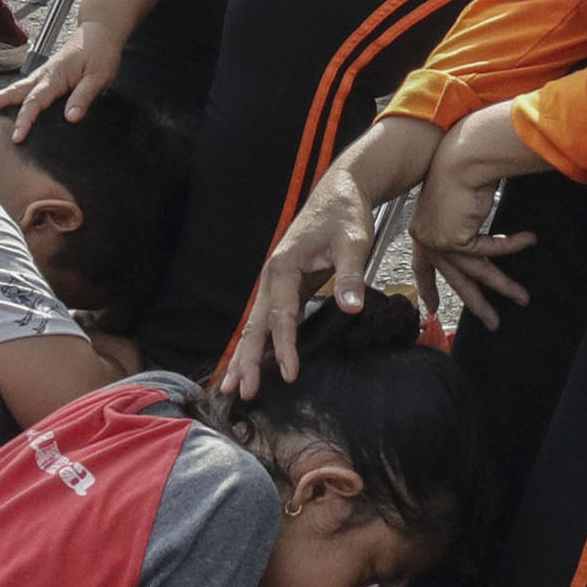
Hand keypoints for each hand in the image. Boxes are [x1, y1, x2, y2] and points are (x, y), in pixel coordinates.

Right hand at [0, 14, 125, 135]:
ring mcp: (40, 76)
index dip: (24, 120)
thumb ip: (84, 96)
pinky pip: (20, 90)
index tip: (16, 136)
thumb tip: (71, 117)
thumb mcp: (99, 76)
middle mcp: (42, 76)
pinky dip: (5, 98)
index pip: (35, 102)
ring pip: (12, 91)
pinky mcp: (42, 78)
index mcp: (54, 77)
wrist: (98, 32)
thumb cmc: (100, 53)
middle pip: (11, 93)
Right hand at [225, 113, 442, 393]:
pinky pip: (267, 320)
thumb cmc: (346, 215)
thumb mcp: (354, 241)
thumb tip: (352, 307)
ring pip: (255, 324)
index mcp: (284, 266)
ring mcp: (275, 282)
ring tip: (231, 388)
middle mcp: (272, 276)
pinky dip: (257, 343)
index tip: (288, 373)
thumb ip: (349, 275)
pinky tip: (251, 364)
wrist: (338, 193)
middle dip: (246, 360)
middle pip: (255, 324)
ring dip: (244, 356)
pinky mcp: (283, 286)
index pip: (282, 314)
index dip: (284, 345)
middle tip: (240, 393)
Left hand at [411, 105, 538, 325]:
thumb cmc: (462, 169)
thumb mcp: (460, 202)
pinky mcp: (452, 239)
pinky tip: (529, 239)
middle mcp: (426, 237)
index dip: (429, 287)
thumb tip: (474, 230)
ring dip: (502, 285)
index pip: (424, 266)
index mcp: (423, 229)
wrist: (461, 155)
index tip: (430, 307)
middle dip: (476, 301)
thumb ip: (463, 222)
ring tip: (523, 298)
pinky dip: (510, 244)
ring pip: (475, 271)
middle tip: (492, 321)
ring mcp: (437, 240)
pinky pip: (488, 250)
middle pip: (454, 278)